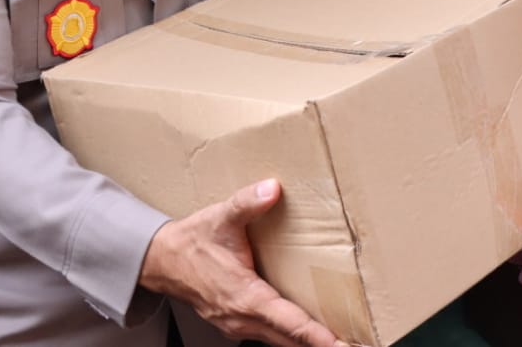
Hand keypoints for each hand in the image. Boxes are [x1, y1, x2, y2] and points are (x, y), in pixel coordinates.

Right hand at [139, 179, 344, 346]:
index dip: (317, 336)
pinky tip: (313, 333)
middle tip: (359, 344)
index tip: (342, 344)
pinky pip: (273, 337)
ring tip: (344, 341)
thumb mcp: (220, 217)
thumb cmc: (193, 242)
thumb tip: (272, 189)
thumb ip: (248, 202)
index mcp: (244, 296)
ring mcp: (240, 326)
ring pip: (282, 341)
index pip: (289, 322)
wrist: (163, 261)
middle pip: (291, 340)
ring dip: (310, 342)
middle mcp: (243, 319)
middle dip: (324, 344)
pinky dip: (295, 337)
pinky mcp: (239, 325)